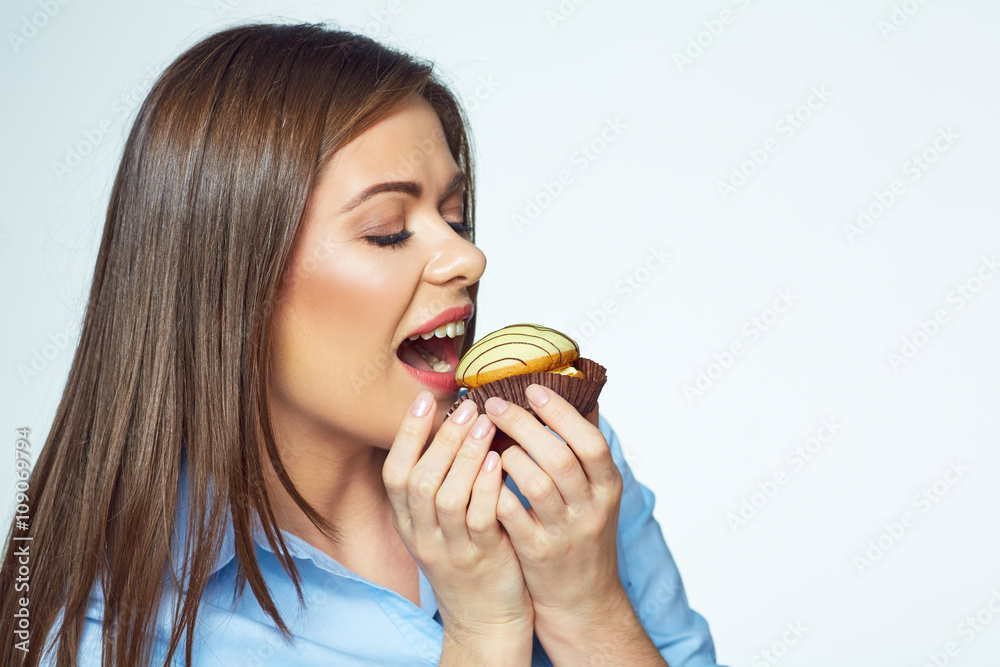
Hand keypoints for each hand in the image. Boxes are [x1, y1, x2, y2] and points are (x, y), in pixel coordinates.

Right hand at [383, 391, 533, 658]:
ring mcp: (451, 549)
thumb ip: (441, 481)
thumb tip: (452, 423)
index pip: (394, 473)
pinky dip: (485, 487)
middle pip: (419, 480)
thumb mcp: (440, 524)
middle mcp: (421, 535)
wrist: (485, 620)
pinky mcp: (482, 560)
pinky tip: (498, 460)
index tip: (424, 399)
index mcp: (408, 522)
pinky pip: (479, 519)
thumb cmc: (469, 559)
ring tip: (483, 424)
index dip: (407, 435)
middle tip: (466, 406)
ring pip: (447, 497)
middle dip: (441, 438)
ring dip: (464, 456)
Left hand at [484, 386, 626, 646]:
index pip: (592, 442)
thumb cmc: (583, 533)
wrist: (584, 600)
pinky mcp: (537, 554)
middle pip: (560, 458)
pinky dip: (495, 491)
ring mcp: (564, 533)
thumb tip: (581, 392)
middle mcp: (591, 508)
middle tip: (493, 405)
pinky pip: (512, 515)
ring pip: (536, 484)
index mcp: (607, 486)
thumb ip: (586, 446)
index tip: (532, 389)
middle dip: (523, 426)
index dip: (562, 413)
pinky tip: (481, 476)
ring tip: (488, 443)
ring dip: (508, 457)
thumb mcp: (596, 492)